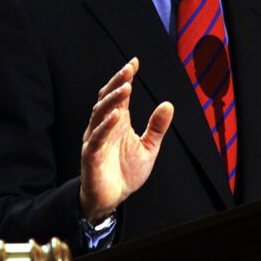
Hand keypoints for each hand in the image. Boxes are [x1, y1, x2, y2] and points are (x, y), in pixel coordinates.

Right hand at [79, 57, 173, 224]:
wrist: (112, 199)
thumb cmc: (126, 171)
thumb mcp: (148, 147)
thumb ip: (157, 127)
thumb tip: (168, 104)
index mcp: (117, 121)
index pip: (119, 94)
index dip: (125, 77)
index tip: (135, 62)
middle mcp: (104, 125)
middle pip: (107, 98)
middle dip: (117, 82)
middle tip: (128, 69)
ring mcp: (96, 138)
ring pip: (100, 113)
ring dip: (112, 99)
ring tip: (125, 87)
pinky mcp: (91, 155)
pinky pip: (97, 138)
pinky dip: (106, 126)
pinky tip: (116, 116)